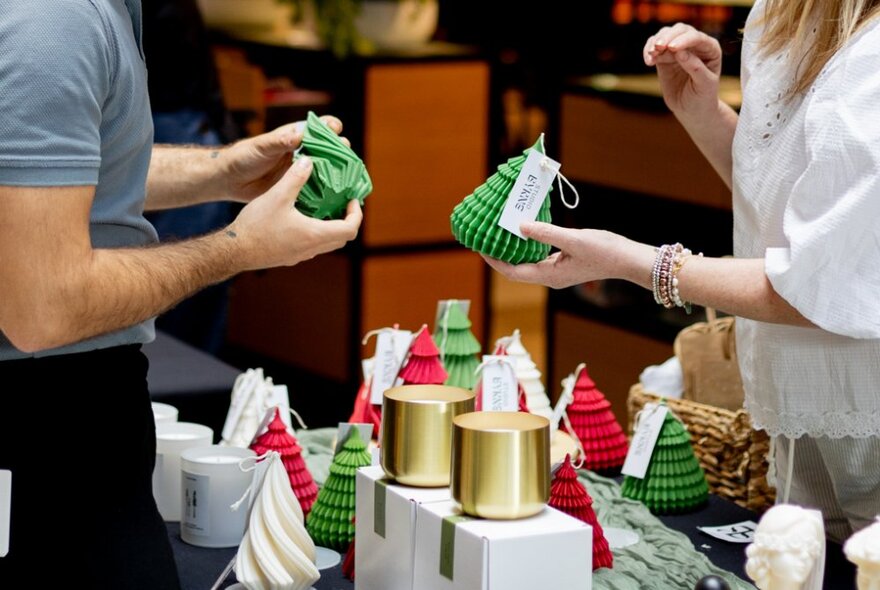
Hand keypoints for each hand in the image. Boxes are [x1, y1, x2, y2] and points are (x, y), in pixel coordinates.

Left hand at [219, 115, 347, 202]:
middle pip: (329, 150)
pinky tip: (335, 197)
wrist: (231, 180)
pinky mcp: (298, 188)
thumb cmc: (244, 156)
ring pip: (326, 170)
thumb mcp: (261, 146)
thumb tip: (299, 135)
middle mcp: (303, 153)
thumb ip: (279, 141)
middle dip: (341, 152)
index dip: (331, 126)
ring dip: (337, 174)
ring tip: (347, 179)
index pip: (319, 127)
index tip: (337, 130)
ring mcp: (302, 171)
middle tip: (346, 158)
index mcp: (296, 137)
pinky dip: (326, 192)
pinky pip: (316, 189)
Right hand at [228, 155, 362, 270]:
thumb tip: (309, 161)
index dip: (356, 214)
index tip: (352, 200)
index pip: (350, 229)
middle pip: (342, 238)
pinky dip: (317, 232)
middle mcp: (312, 249)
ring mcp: (301, 255)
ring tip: (324, 207)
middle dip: (347, 220)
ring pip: (327, 243)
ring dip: (331, 227)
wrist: (234, 250)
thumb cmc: (256, 225)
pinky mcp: (290, 257)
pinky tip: (303, 218)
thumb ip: (295, 177)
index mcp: (315, 234)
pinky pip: (312, 246)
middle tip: (342, 203)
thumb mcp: (277, 196)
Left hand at [482, 222, 653, 289]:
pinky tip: (526, 231)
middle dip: (500, 255)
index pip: (512, 272)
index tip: (480, 247)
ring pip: (527, 262)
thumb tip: (521, 226)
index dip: (494, 261)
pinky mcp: (565, 264)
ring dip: (514, 249)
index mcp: (549, 275)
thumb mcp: (574, 239)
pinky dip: (529, 245)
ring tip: (501, 234)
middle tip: (486, 238)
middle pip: (516, 269)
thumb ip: (546, 233)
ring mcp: (557, 271)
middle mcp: (550, 277)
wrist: (629, 259)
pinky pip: (539, 256)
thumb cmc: (605, 251)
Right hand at [644, 23, 721, 121]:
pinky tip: (648, 61)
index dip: (684, 40)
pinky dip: (648, 50)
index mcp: (710, 49)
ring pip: (666, 35)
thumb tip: (680, 52)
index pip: (697, 38)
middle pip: (680, 30)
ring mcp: (678, 49)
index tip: (672, 48)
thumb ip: (695, 68)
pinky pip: (654, 46)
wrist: (691, 109)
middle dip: (668, 37)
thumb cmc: (703, 97)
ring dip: (656, 42)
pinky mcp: (664, 57)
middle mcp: (695, 45)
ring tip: (651, 55)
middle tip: (658, 48)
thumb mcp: (704, 85)